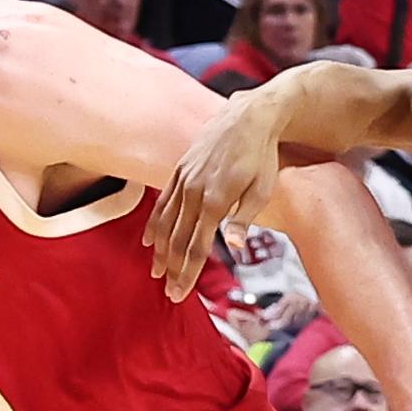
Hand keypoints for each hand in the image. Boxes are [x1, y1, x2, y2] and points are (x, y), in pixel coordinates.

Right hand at [146, 87, 293, 297]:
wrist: (248, 116)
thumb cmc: (261, 156)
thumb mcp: (261, 190)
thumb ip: (243, 220)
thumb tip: (233, 248)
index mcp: (215, 201)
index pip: (196, 247)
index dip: (187, 273)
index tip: (180, 293)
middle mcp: (194, 192)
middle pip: (178, 240)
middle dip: (172, 268)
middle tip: (168, 291)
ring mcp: (184, 179)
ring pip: (165, 222)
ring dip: (160, 250)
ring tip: (157, 271)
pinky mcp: (180, 169)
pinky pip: (163, 201)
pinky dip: (155, 223)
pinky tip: (149, 240)